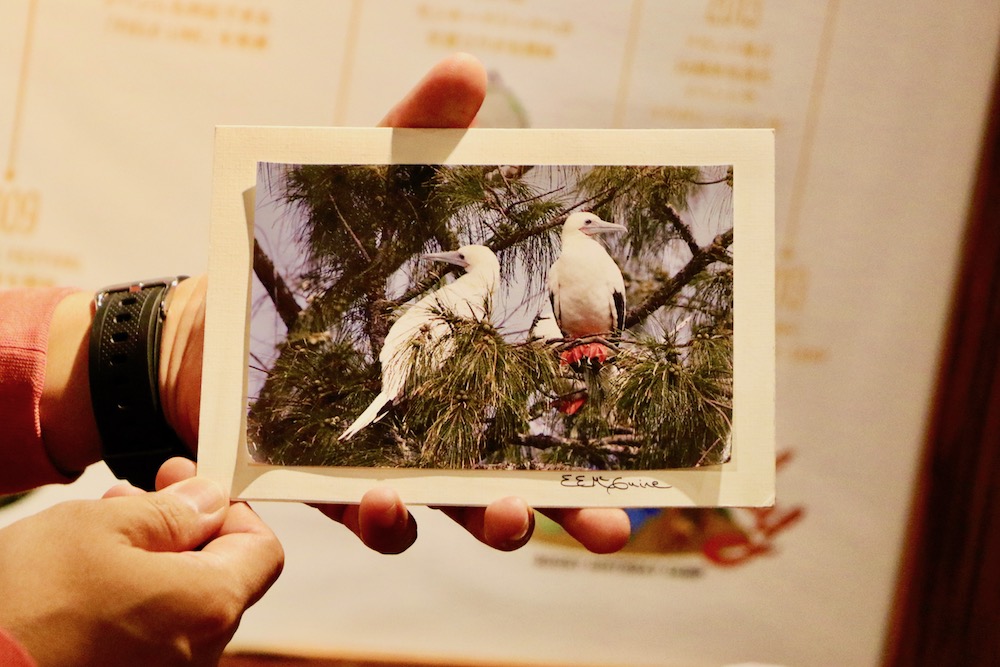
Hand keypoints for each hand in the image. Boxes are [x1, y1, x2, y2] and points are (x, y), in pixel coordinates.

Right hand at [0, 474, 282, 666]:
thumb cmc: (28, 605)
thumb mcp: (99, 528)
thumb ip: (171, 511)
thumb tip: (210, 499)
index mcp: (210, 605)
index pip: (263, 551)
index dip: (233, 511)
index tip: (192, 486)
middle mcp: (200, 652)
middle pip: (221, 576)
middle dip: (185, 527)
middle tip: (141, 492)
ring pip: (181, 603)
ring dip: (155, 557)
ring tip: (104, 523)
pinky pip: (151, 634)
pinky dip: (135, 597)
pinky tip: (92, 571)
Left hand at [161, 53, 629, 554]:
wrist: (214, 320)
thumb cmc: (314, 261)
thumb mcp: (371, 190)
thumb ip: (417, 138)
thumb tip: (469, 70)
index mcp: (474, 372)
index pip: (549, 414)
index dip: (597, 452)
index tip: (648, 476)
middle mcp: (441, 430)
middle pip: (521, 481)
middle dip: (566, 510)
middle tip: (608, 529)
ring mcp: (388, 462)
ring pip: (451, 512)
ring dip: (483, 520)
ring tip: (500, 514)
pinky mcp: (325, 482)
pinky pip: (360, 516)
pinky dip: (378, 518)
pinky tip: (378, 499)